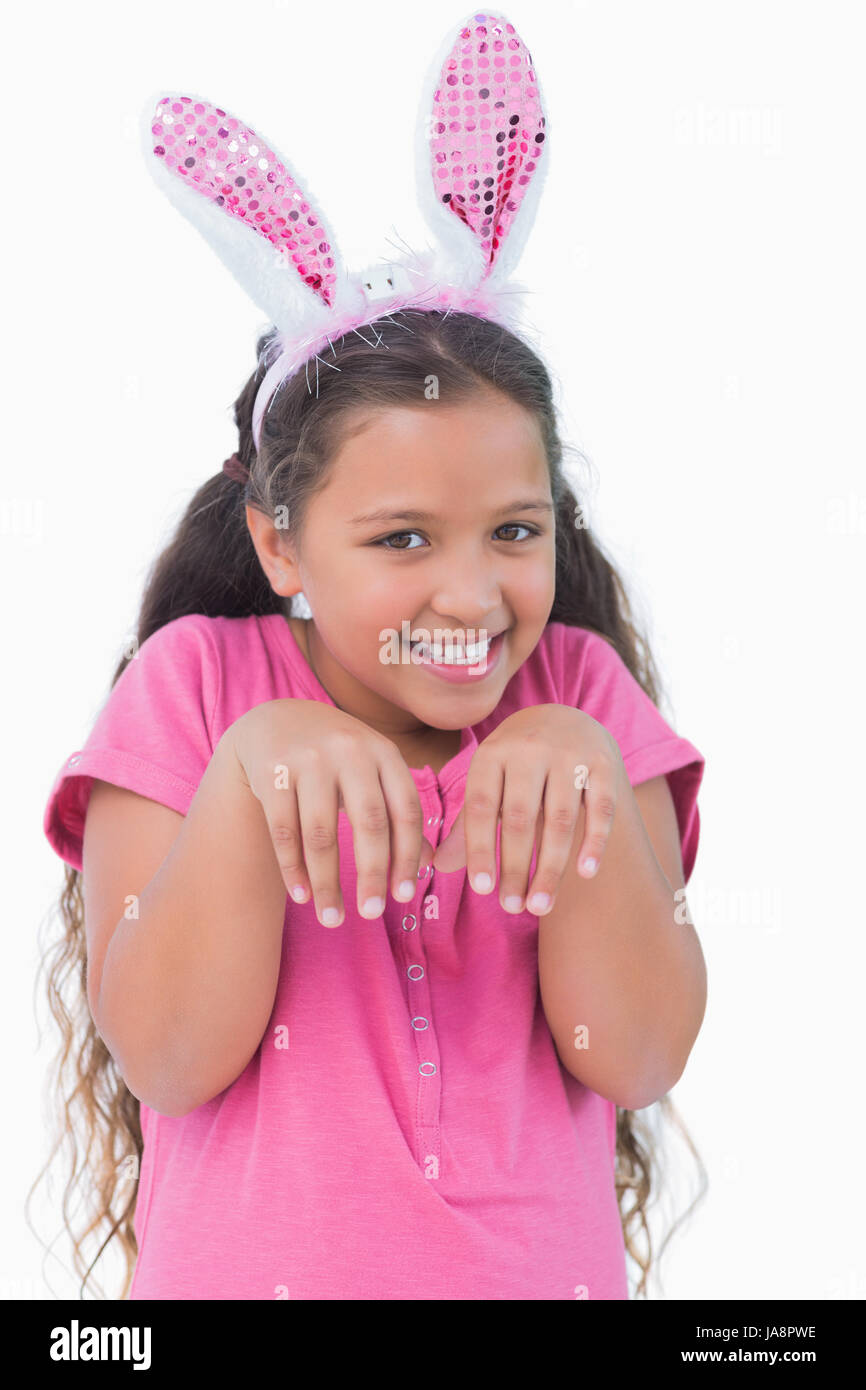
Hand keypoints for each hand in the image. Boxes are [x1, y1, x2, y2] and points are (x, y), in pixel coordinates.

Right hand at [230, 699, 433, 926]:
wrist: (275, 721)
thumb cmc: (337, 758)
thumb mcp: (373, 772)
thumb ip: (399, 813)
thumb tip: (428, 865)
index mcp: (384, 752)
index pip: (406, 810)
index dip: (408, 856)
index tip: (404, 896)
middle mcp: (350, 750)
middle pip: (369, 822)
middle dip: (372, 874)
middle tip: (372, 914)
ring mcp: (309, 759)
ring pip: (321, 834)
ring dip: (327, 883)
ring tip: (331, 918)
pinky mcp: (272, 772)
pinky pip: (284, 831)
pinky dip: (293, 869)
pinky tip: (302, 895)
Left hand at [431, 704, 622, 914]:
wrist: (564, 717)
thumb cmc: (517, 763)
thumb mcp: (489, 781)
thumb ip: (468, 824)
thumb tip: (438, 867)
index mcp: (493, 754)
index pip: (482, 807)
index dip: (480, 849)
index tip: (482, 890)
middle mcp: (529, 749)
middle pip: (521, 817)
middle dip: (515, 867)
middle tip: (512, 908)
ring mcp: (569, 754)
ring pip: (560, 818)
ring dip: (551, 867)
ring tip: (541, 906)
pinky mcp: (604, 762)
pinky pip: (601, 808)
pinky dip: (594, 842)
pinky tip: (585, 873)